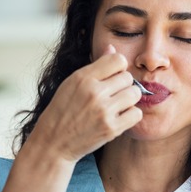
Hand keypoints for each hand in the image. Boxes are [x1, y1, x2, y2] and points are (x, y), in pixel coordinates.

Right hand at [30, 44, 142, 162]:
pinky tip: (119, 117)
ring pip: (134, 94)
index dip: (118, 68)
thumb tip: (112, 48)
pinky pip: (136, 114)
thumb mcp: (72, 83)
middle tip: (112, 95)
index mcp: (83, 77)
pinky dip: (131, 115)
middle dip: (123, 85)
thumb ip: (95, 67)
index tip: (112, 78)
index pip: (118, 60)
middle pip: (128, 77)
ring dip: (129, 100)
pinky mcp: (111, 128)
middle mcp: (94, 92)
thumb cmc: (63, 111)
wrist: (54, 142)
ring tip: (117, 105)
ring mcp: (103, 111)